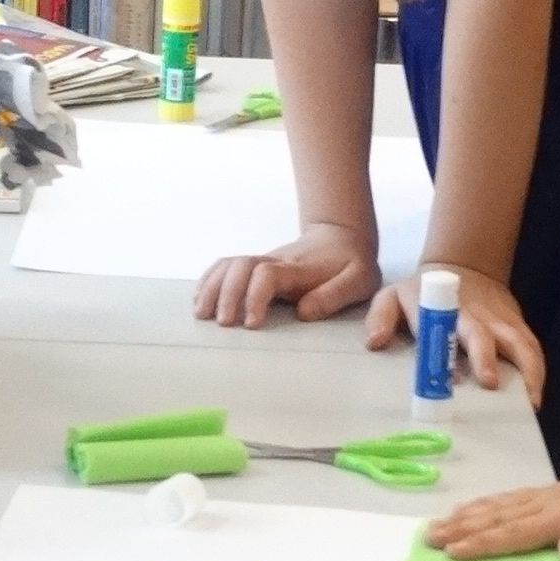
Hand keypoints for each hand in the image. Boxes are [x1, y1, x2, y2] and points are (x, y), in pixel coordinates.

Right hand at [194, 222, 379, 328]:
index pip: (267, 275)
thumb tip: (302, 313)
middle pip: (240, 266)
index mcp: (299, 269)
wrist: (342, 236)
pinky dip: (209, 281)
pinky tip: (200, 299)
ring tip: (201, 314)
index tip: (252, 324)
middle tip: (223, 324)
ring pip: (229, 264)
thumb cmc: (351, 263)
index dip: (255, 297)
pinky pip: (226, 266)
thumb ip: (334, 295)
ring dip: (212, 287)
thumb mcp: (358, 280)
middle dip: (226, 294)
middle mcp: (276, 262)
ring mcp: (263, 261)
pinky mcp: (256, 266)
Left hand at [365, 264, 544, 404]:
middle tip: (490, 384)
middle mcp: (474, 314)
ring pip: (519, 341)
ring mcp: (500, 320)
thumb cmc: (422, 293)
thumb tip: (374, 343)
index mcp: (440, 309)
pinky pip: (532, 347)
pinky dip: (537, 371)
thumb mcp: (393, 296)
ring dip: (526, 369)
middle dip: (487, 356)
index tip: (451, 373)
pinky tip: (535, 397)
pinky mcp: (517, 326)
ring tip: (528, 401)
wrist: (463, 266)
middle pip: (483, 333)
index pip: (444, 324)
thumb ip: (381, 316)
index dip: (442, 344)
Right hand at [424, 458, 559, 560]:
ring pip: (501, 505)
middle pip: (497, 516)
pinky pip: (514, 498)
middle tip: (427, 537)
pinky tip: (483, 506)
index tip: (449, 552)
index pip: (513, 531)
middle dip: (461, 527)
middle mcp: (548, 502)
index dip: (480, 543)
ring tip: (441, 522)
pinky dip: (491, 503)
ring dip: (470, 514)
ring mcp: (552, 496)